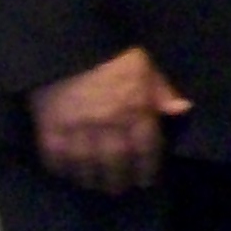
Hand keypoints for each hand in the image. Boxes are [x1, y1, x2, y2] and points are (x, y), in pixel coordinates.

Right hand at [29, 48, 187, 192]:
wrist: (67, 41)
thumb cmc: (112, 54)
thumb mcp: (145, 67)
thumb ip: (161, 92)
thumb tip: (182, 110)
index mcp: (135, 109)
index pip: (146, 149)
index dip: (147, 168)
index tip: (145, 180)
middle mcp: (108, 123)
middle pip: (116, 163)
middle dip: (119, 180)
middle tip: (118, 188)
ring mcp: (76, 128)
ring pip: (85, 166)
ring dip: (91, 179)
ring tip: (95, 184)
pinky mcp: (49, 127)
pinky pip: (54, 158)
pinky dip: (61, 169)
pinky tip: (67, 173)